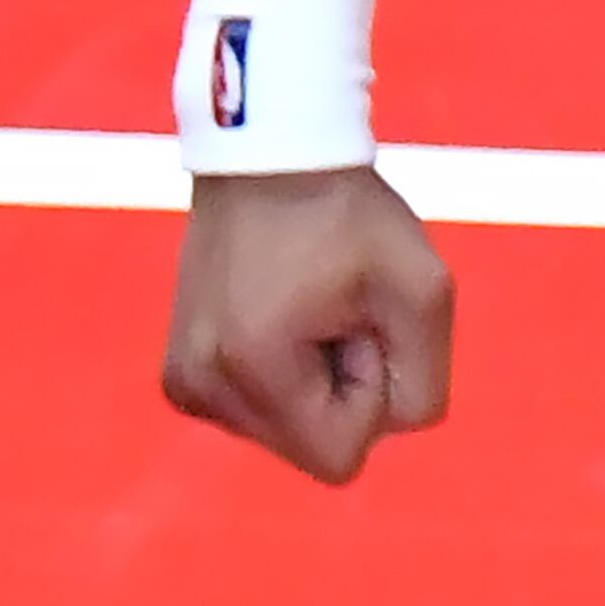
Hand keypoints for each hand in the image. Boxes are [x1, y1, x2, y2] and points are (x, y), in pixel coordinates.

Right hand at [162, 168, 453, 486]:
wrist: (266, 148)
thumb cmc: (349, 213)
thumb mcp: (424, 291)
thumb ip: (426, 386)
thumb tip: (386, 431)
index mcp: (253, 368)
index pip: (342, 457)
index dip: (370, 394)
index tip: (356, 319)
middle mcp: (203, 389)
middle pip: (310, 449)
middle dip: (336, 389)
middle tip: (329, 305)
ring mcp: (184, 386)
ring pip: (282, 433)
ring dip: (308, 380)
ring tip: (300, 301)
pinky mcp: (178, 376)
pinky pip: (252, 411)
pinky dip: (276, 374)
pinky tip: (274, 313)